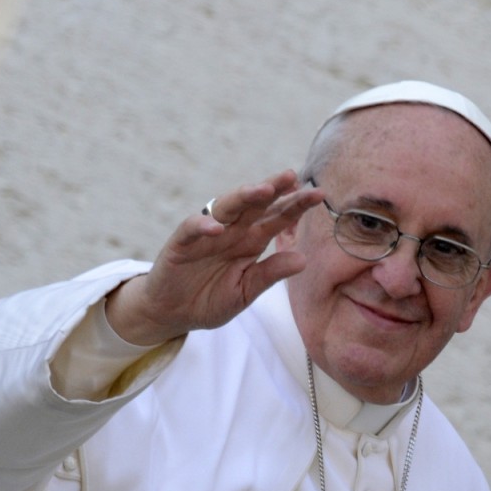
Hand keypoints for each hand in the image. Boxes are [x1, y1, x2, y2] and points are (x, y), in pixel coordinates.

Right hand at [105, 169, 323, 345]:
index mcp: (250, 242)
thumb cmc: (209, 300)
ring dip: (242, 197)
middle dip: (272, 190)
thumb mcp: (245, 293)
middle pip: (254, 205)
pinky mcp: (180, 244)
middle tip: (292, 177)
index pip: (276, 219)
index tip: (318, 195)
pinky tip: (217, 227)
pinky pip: (191, 228)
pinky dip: (202, 226)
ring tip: (261, 190)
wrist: (172, 314)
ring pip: (225, 208)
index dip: (295, 206)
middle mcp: (231, 232)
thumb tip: (303, 260)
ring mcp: (205, 235)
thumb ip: (269, 275)